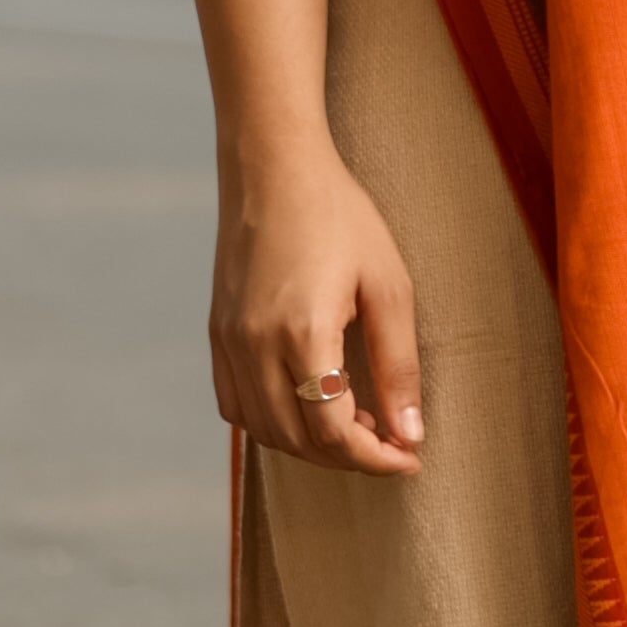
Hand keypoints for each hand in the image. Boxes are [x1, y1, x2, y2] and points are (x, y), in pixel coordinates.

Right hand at [210, 146, 422, 475]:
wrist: (273, 166)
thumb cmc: (339, 215)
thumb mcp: (388, 285)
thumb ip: (398, 366)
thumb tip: (409, 434)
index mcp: (303, 334)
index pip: (334, 434)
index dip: (376, 459)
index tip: (409, 458)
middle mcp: (256, 346)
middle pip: (298, 442)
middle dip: (349, 457)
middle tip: (389, 439)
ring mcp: (229, 342)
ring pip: (264, 431)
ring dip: (310, 444)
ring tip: (354, 418)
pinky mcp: (216, 333)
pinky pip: (236, 405)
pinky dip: (272, 422)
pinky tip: (308, 402)